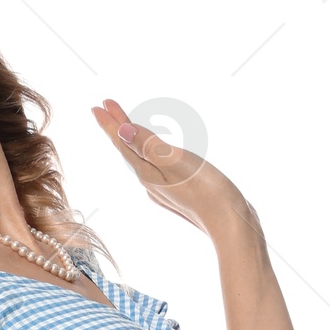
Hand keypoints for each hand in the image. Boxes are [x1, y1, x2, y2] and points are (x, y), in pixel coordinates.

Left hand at [91, 96, 249, 239]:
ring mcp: (165, 190)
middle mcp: (151, 183)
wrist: (231, 224)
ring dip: (130, 140)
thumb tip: (121, 131)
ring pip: (140, 159)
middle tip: (105, 106)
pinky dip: (147, 153)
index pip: (123, 143)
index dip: (111, 123)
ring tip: (123, 126)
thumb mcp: (175, 162)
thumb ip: (148, 146)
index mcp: (148, 174)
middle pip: (129, 150)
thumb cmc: (207, 191)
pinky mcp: (180, 192)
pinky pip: (155, 167)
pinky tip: (152, 155)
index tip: (98, 104)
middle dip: (117, 127)